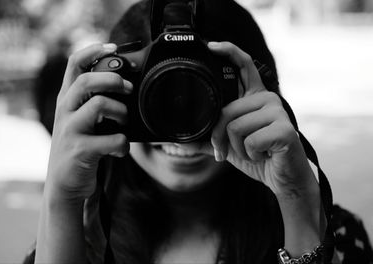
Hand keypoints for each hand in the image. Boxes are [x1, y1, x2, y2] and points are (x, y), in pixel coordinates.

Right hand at [45, 43, 131, 201]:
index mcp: (67, 100)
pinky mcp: (79, 151)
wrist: (64, 185)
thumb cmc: (79, 148)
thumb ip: (92, 103)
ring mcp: (70, 131)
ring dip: (121, 112)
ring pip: (99, 105)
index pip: (73, 65)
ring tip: (124, 122)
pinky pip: (111, 140)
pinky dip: (123, 144)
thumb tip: (124, 85)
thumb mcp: (80, 121)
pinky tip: (120, 149)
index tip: (112, 47)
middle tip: (128, 90)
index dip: (92, 51)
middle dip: (114, 80)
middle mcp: (65, 111)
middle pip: (87, 80)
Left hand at [185, 41, 317, 196]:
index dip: (229, 51)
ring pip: (235, 127)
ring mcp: (277, 112)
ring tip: (252, 152)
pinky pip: (250, 141)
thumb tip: (180, 139)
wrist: (282, 179)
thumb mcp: (228, 145)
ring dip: (237, 149)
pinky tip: (264, 155)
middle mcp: (267, 99)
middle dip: (218, 137)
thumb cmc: (258, 157)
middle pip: (227, 110)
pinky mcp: (284, 130)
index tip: (211, 46)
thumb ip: (207, 139)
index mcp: (254, 97)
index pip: (244, 66)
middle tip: (224, 151)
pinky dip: (251, 155)